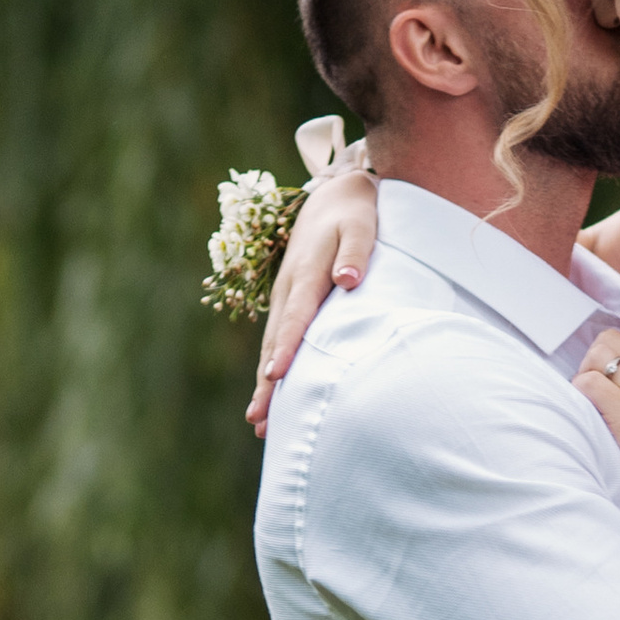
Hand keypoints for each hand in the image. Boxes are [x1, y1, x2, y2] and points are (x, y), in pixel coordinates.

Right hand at [247, 172, 378, 437]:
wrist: (334, 196)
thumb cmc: (355, 215)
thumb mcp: (360, 225)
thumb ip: (355, 252)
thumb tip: (348, 280)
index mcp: (306, 274)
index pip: (295, 317)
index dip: (285, 347)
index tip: (276, 375)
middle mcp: (289, 290)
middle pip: (274, 342)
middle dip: (266, 383)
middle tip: (259, 419)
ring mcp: (285, 298)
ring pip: (271, 346)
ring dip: (264, 385)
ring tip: (258, 423)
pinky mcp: (288, 304)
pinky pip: (276, 341)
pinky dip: (270, 370)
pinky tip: (270, 398)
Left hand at [573, 330, 619, 524]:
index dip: (614, 359)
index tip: (611, 383)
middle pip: (611, 339)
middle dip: (595, 359)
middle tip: (595, 389)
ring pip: (598, 354)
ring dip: (585, 374)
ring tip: (591, 401)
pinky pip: (588, 382)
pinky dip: (579, 391)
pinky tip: (588, 412)